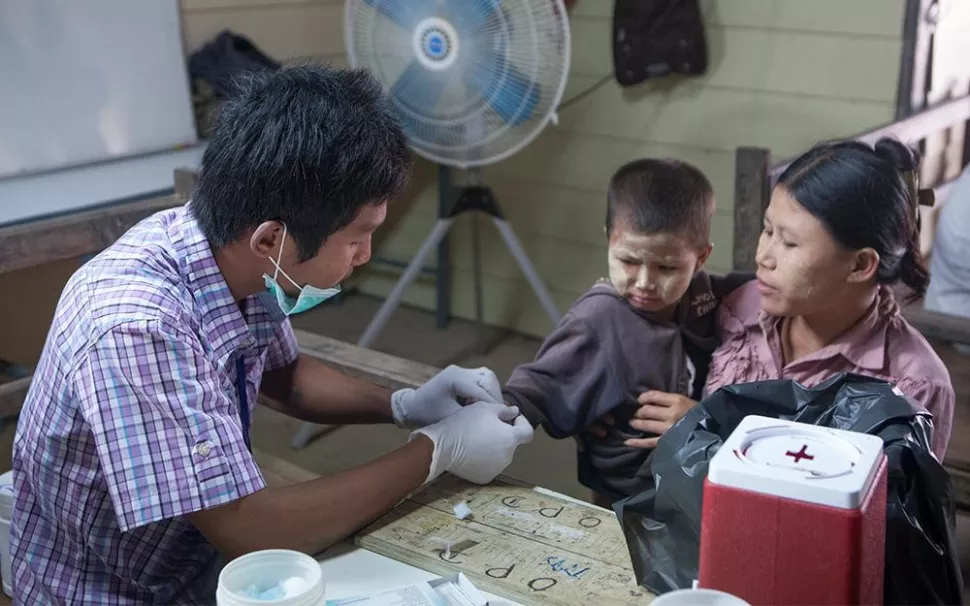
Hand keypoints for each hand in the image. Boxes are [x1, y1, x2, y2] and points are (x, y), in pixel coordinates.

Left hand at [391, 365, 502, 428]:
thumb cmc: (428, 415)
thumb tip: (496, 417)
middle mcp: (459, 370)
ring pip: (486, 376)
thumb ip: (473, 415)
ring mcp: (459, 371)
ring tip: (495, 409)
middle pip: (487, 378)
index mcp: (455, 379)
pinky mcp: (460, 375)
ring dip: (492, 391)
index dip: (494, 405)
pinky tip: (486, 404)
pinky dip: (486, 390)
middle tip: (502, 413)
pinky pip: (480, 379)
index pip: (482, 391)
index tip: (506, 418)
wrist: (411, 408)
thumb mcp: (451, 418)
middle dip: (496, 396)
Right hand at [411, 401, 533, 483]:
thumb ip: (504, 410)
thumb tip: (515, 412)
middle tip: (488, 426)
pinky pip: (489, 466)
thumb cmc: (464, 423)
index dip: (523, 423)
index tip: (512, 418)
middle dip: (505, 434)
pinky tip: (471, 451)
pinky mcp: (484, 478)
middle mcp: (508, 457)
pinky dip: (485, 459)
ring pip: (501, 455)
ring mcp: (496, 469)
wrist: (442, 446)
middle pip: (512, 444)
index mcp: (511, 439)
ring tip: (478, 438)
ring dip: (495, 447)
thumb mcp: (485, 408)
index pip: (528, 433)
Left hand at [625, 391, 697, 448]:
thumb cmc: (698, 413)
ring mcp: (669, 429)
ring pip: (646, 424)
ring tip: (632, 423)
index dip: (642, 397)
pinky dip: (637, 442)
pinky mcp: (668, 442)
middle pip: (646, 410)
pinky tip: (627, 442)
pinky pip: (649, 442)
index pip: (653, 396)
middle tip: (635, 413)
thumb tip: (648, 399)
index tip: (639, 400)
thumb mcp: (685, 400)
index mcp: (677, 401)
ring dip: (636, 423)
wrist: (713, 429)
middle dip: (638, 411)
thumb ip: (668, 400)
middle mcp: (672, 414)